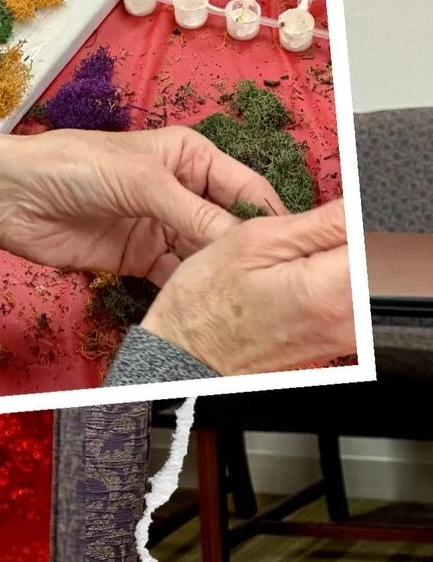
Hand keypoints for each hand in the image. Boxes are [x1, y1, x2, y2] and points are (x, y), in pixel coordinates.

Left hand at [0, 126, 286, 282]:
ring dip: (215, 270)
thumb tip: (237, 236)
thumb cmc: (71, 165)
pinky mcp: (138, 257)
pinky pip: (174, 274)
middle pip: (226, 223)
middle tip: (263, 275)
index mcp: (189, 156)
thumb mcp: (140, 180)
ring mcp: (159, 226)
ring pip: (203, 252)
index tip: (282, 242)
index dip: (264, 212)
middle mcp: (180, 190)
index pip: (243, 185)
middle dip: (241, 247)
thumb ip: (191, 210)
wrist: (13, 197)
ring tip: (236, 291)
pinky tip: (202, 299)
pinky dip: (187, 286)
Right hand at [141, 198, 354, 374]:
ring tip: (292, 265)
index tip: (318, 220)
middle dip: (345, 239)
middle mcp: (347, 319)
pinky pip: (354, 302)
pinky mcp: (337, 344)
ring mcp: (344, 337)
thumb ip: (318, 223)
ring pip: (366, 280)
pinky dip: (333, 284)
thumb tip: (357, 205)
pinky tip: (297, 284)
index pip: (371, 234)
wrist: (187, 356)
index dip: (346, 217)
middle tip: (299, 241)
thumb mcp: (252, 241)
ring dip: (338, 262)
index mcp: (329, 289)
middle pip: (374, 259)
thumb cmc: (205, 304)